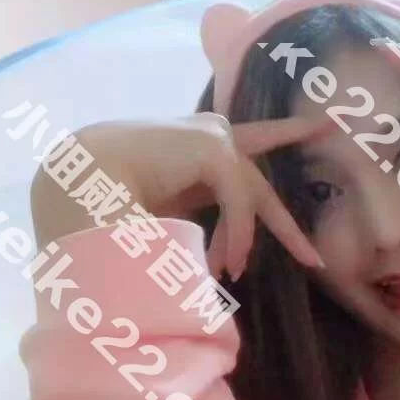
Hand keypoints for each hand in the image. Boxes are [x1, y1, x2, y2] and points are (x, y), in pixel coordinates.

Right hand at [30, 112, 333, 279]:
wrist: (81, 181)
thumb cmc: (115, 200)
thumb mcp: (174, 211)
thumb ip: (206, 221)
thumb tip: (231, 259)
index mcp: (200, 150)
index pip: (251, 142)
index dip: (284, 133)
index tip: (317, 125)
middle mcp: (212, 137)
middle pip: (259, 182)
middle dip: (286, 222)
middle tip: (313, 258)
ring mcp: (215, 137)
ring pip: (251, 198)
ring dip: (242, 241)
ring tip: (229, 273)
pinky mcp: (214, 147)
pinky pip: (241, 202)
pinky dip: (238, 235)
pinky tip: (226, 262)